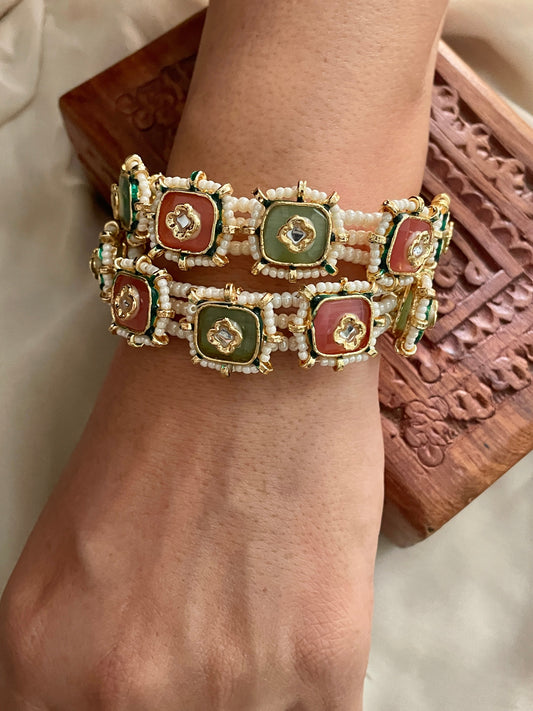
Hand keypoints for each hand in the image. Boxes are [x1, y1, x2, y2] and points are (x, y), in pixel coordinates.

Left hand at [0, 344, 383, 709]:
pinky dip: (313, 680)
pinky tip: (304, 613)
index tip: (156, 690)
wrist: (252, 352)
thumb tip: (129, 694)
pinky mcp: (322, 660)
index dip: (126, 707)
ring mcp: (226, 682)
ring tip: (261, 610)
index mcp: (43, 653)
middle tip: (215, 634)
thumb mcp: (79, 550)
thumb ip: (90, 644)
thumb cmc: (166, 422)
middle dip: (194, 694)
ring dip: (260, 688)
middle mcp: (123, 686)